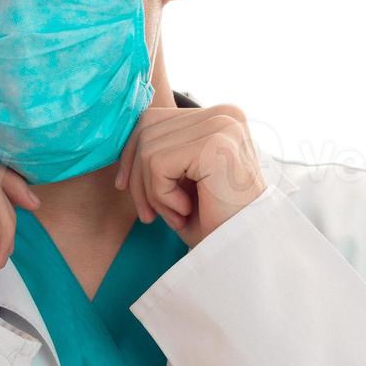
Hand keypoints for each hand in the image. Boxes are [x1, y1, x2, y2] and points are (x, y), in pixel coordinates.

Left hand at [114, 104, 266, 247]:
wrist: (246, 251)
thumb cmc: (214, 220)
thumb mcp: (180, 179)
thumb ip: (157, 151)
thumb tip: (120, 144)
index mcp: (219, 116)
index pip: (153, 119)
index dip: (131, 156)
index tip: (125, 188)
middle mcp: (224, 114)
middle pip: (146, 130)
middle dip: (137, 178)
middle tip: (150, 215)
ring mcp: (222, 125)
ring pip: (148, 149)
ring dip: (151, 192)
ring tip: (175, 215)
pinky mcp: (214, 144)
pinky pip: (157, 164)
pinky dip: (160, 195)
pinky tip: (184, 211)